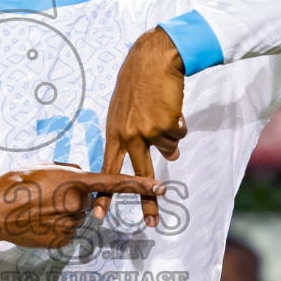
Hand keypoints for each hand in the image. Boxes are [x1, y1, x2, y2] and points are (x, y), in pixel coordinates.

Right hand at [0, 166, 164, 249]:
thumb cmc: (15, 184)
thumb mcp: (44, 167)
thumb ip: (70, 170)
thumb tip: (82, 176)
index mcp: (74, 182)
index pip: (115, 183)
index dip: (141, 185)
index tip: (161, 186)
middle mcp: (77, 205)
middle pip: (87, 201)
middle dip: (73, 198)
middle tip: (46, 196)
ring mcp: (71, 225)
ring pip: (77, 217)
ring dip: (63, 213)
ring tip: (38, 209)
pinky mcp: (63, 241)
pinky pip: (68, 231)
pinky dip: (56, 226)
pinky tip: (38, 222)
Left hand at [94, 27, 186, 226]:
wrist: (154, 58)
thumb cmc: (141, 82)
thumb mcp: (132, 111)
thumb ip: (143, 135)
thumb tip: (171, 157)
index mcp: (114, 131)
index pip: (107, 168)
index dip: (105, 193)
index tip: (99, 213)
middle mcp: (127, 135)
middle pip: (137, 175)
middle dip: (147, 200)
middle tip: (151, 222)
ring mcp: (146, 131)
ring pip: (168, 148)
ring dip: (171, 133)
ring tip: (164, 109)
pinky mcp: (164, 125)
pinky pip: (179, 133)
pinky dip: (180, 121)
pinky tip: (172, 104)